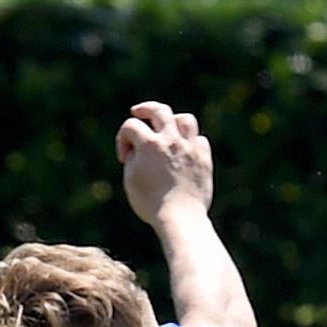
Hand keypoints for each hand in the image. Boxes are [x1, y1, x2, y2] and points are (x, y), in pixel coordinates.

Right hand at [116, 100, 214, 227]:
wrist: (180, 218)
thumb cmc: (151, 203)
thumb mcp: (131, 180)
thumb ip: (132, 157)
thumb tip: (138, 147)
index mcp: (149, 144)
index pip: (130, 126)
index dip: (123, 140)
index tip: (124, 158)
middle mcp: (171, 140)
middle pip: (159, 110)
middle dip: (145, 109)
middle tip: (138, 112)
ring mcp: (190, 147)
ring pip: (185, 119)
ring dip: (173, 121)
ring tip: (167, 127)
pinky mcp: (204, 158)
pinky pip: (199, 140)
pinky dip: (190, 142)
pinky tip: (184, 150)